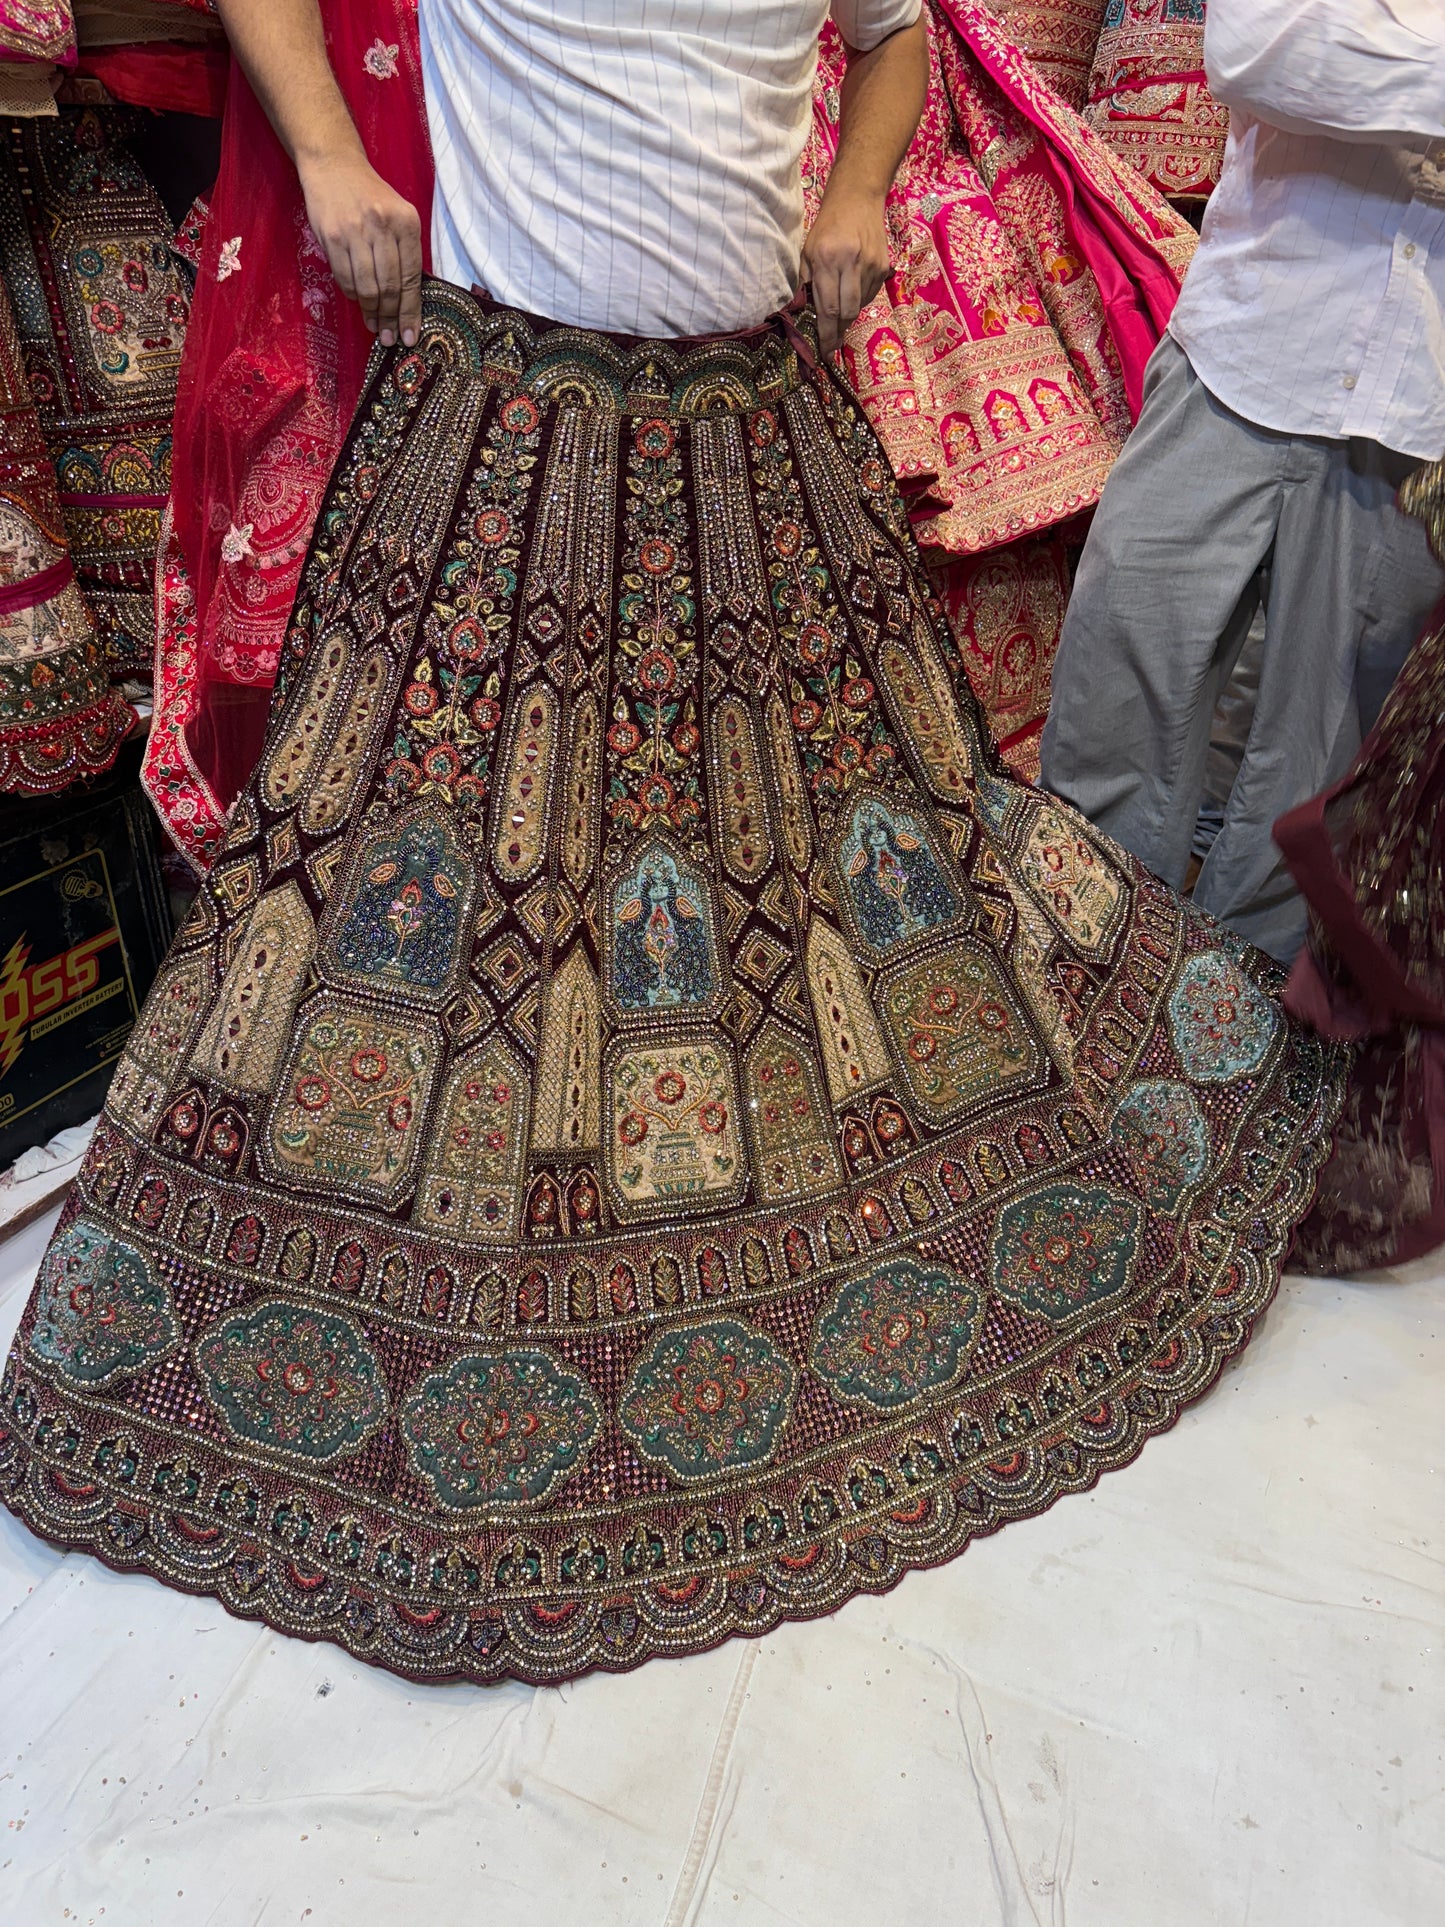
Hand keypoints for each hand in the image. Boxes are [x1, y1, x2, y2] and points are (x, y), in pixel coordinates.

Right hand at [298, 148, 423, 346]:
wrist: (334, 165)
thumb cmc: (371, 196)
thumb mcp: (398, 216)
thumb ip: (404, 253)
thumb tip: (407, 302)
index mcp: (406, 223)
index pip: (411, 278)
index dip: (410, 312)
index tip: (411, 336)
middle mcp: (383, 226)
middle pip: (390, 287)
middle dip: (391, 318)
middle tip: (391, 337)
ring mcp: (355, 231)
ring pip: (367, 287)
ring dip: (371, 312)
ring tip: (375, 326)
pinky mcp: (332, 236)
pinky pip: (345, 278)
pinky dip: (353, 295)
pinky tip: (358, 301)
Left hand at [802, 187, 891, 355]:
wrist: (858, 198)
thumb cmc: (827, 226)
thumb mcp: (808, 251)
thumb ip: (807, 283)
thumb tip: (806, 315)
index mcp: (828, 260)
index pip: (828, 307)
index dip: (827, 334)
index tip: (824, 352)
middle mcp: (851, 263)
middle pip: (848, 312)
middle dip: (839, 333)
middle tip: (832, 346)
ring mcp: (871, 265)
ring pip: (860, 306)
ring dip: (849, 318)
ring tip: (840, 319)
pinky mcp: (884, 266)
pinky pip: (870, 295)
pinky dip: (860, 302)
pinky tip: (852, 294)